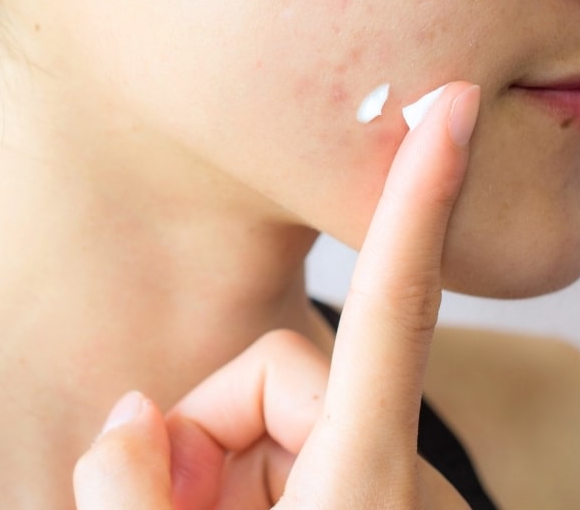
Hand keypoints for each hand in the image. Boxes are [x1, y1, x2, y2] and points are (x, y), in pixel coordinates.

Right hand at [74, 82, 481, 508]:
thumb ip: (126, 487)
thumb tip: (133, 416)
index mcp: (367, 484)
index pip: (392, 305)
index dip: (418, 196)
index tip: (453, 109)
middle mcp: (400, 477)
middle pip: (279, 367)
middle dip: (212, 430)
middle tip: (180, 507)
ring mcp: (393, 491)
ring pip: (278, 411)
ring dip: (224, 470)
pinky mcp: (377, 503)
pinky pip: (296, 449)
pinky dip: (250, 487)